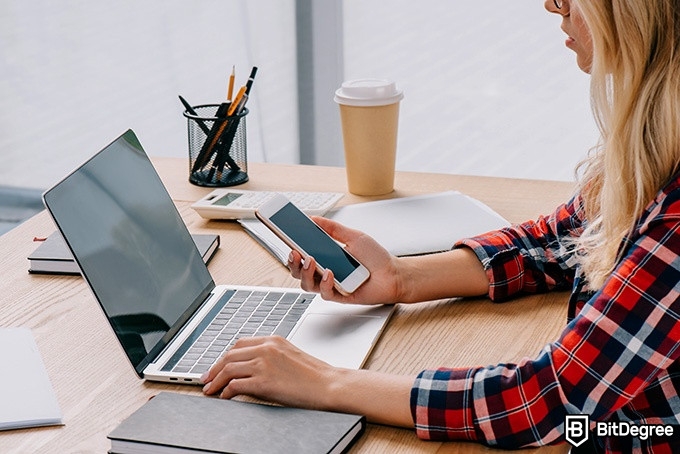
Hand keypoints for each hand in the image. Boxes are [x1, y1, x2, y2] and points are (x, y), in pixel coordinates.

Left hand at [201, 335, 415, 427]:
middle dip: (214, 368)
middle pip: (229, 355)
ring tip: (210, 390)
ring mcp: (264, 364)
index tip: (217, 366)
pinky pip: (235, 385)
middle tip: (206, 379)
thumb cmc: (315, 375)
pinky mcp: (263, 381)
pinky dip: (226, 391)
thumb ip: (271, 356)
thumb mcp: (290, 356)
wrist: (329, 385)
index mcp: (273, 340)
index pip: (239, 344)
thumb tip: (252, 368)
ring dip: (215, 381)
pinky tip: (225, 397)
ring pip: (228, 369)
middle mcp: (266, 349)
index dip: (224, 356)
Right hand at [288, 216, 402, 304]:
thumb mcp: (353, 237)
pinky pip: (324, 293)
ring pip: (306, 284)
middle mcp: (324, 271)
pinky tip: (329, 273)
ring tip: (311, 260)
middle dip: (292, 262)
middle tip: (294, 252)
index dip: (290, 246)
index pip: (302, 253)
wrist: (393, 274)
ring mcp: (330, 285)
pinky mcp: (338, 296)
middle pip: (298, 271)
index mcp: (325, 257)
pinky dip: (325, 283)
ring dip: (306, 273)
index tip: (283, 235)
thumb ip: (333, 228)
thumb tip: (314, 219)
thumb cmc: (375, 258)